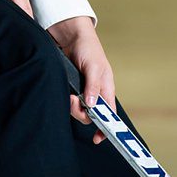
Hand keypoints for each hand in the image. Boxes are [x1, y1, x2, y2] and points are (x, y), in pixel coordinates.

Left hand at [49, 16, 115, 144]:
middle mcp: (96, 93)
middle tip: (74, 101)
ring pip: (80, 111)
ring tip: (70, 95)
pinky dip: (67, 102)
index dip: (106, 127)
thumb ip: (93, 87)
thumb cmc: (89, 49)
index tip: (98, 138)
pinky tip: (66, 93)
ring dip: (73, 107)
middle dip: (82, 113)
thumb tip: (93, 106)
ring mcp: (84, 92)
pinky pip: (71, 104)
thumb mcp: (94, 66)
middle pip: (91, 115)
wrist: (71, 37)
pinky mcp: (73, 90)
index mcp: (106, 88)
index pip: (109, 113)